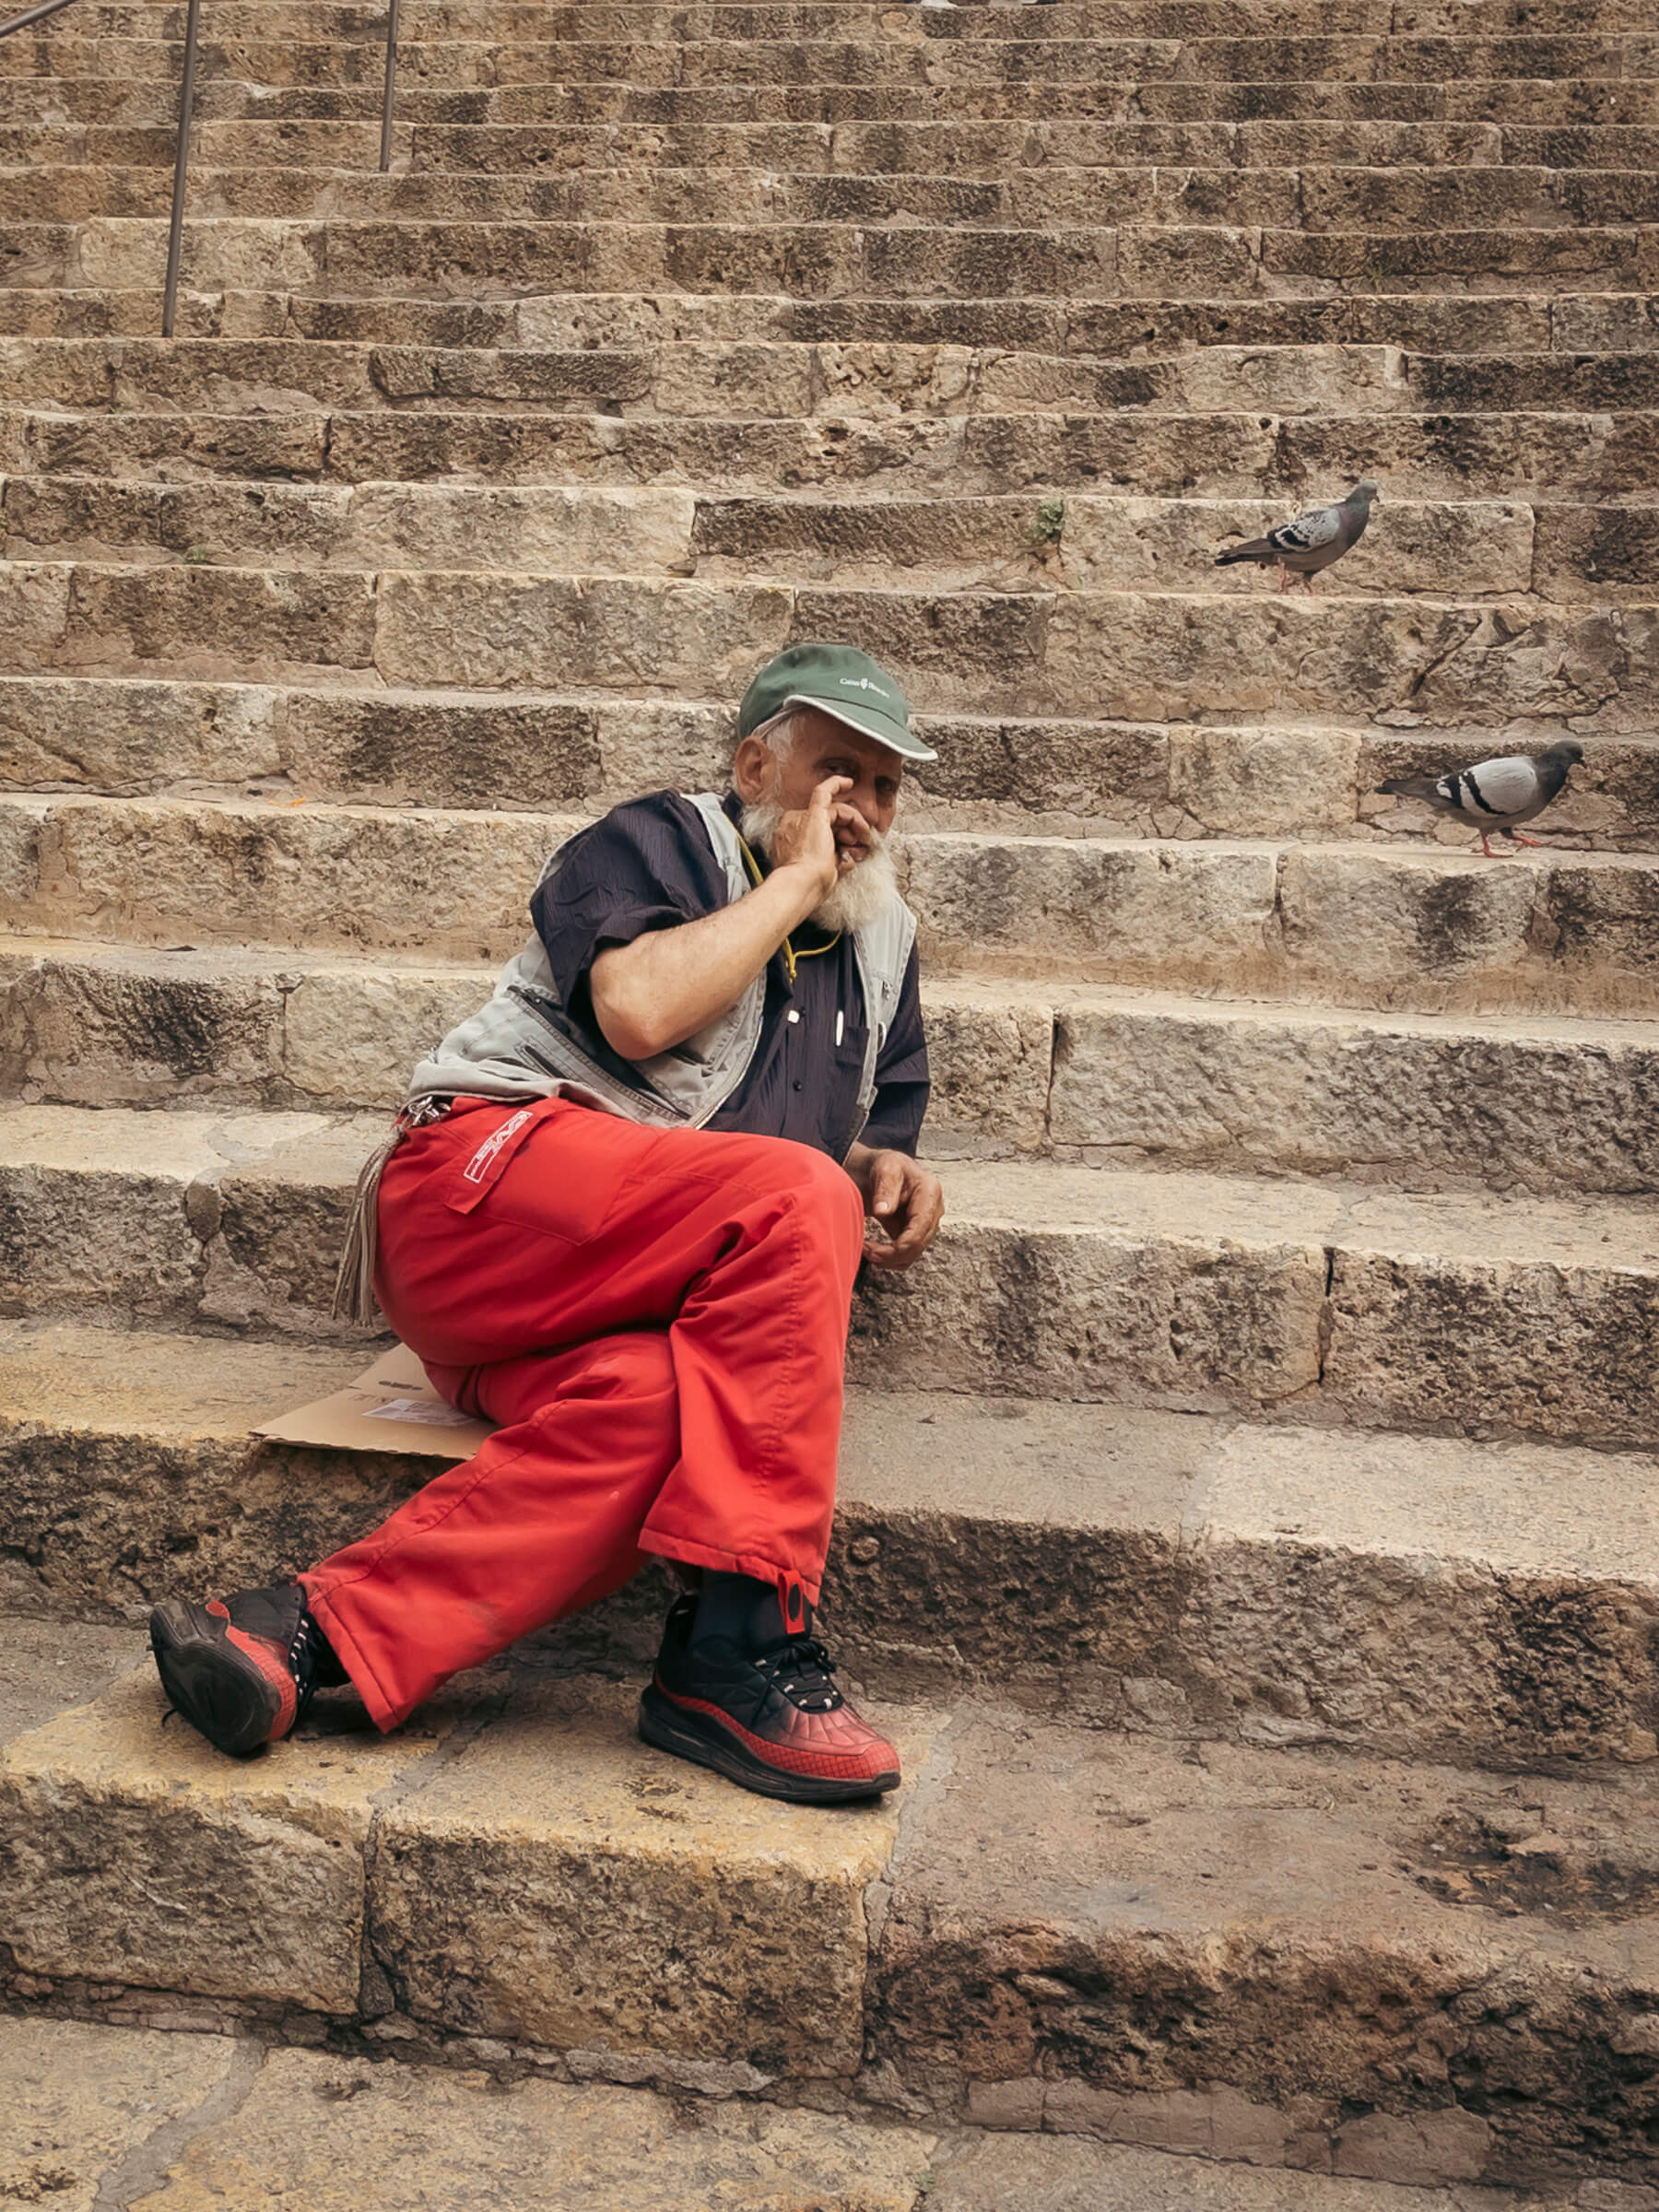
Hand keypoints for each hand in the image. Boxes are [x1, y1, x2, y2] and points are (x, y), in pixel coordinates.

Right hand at [769, 775, 867, 904]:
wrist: (799, 887)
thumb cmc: (809, 886)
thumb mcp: (824, 872)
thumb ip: (834, 860)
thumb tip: (848, 858)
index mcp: (792, 840)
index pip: (821, 830)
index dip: (840, 836)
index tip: (851, 846)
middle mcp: (792, 826)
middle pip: (827, 820)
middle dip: (848, 831)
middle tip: (861, 846)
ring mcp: (800, 819)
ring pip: (832, 810)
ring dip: (853, 821)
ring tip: (863, 837)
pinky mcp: (812, 815)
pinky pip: (823, 791)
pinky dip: (837, 784)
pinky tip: (849, 782)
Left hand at [855, 1149, 944, 1272]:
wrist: (883, 1170)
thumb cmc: (886, 1166)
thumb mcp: (884, 1169)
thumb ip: (885, 1188)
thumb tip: (884, 1211)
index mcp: (930, 1193)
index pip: (919, 1230)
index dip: (899, 1247)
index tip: (873, 1251)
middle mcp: (934, 1210)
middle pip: (917, 1246)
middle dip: (890, 1255)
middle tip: (864, 1249)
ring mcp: (927, 1224)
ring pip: (912, 1254)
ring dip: (889, 1259)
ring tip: (866, 1250)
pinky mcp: (916, 1233)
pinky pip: (906, 1254)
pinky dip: (890, 1258)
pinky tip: (872, 1251)